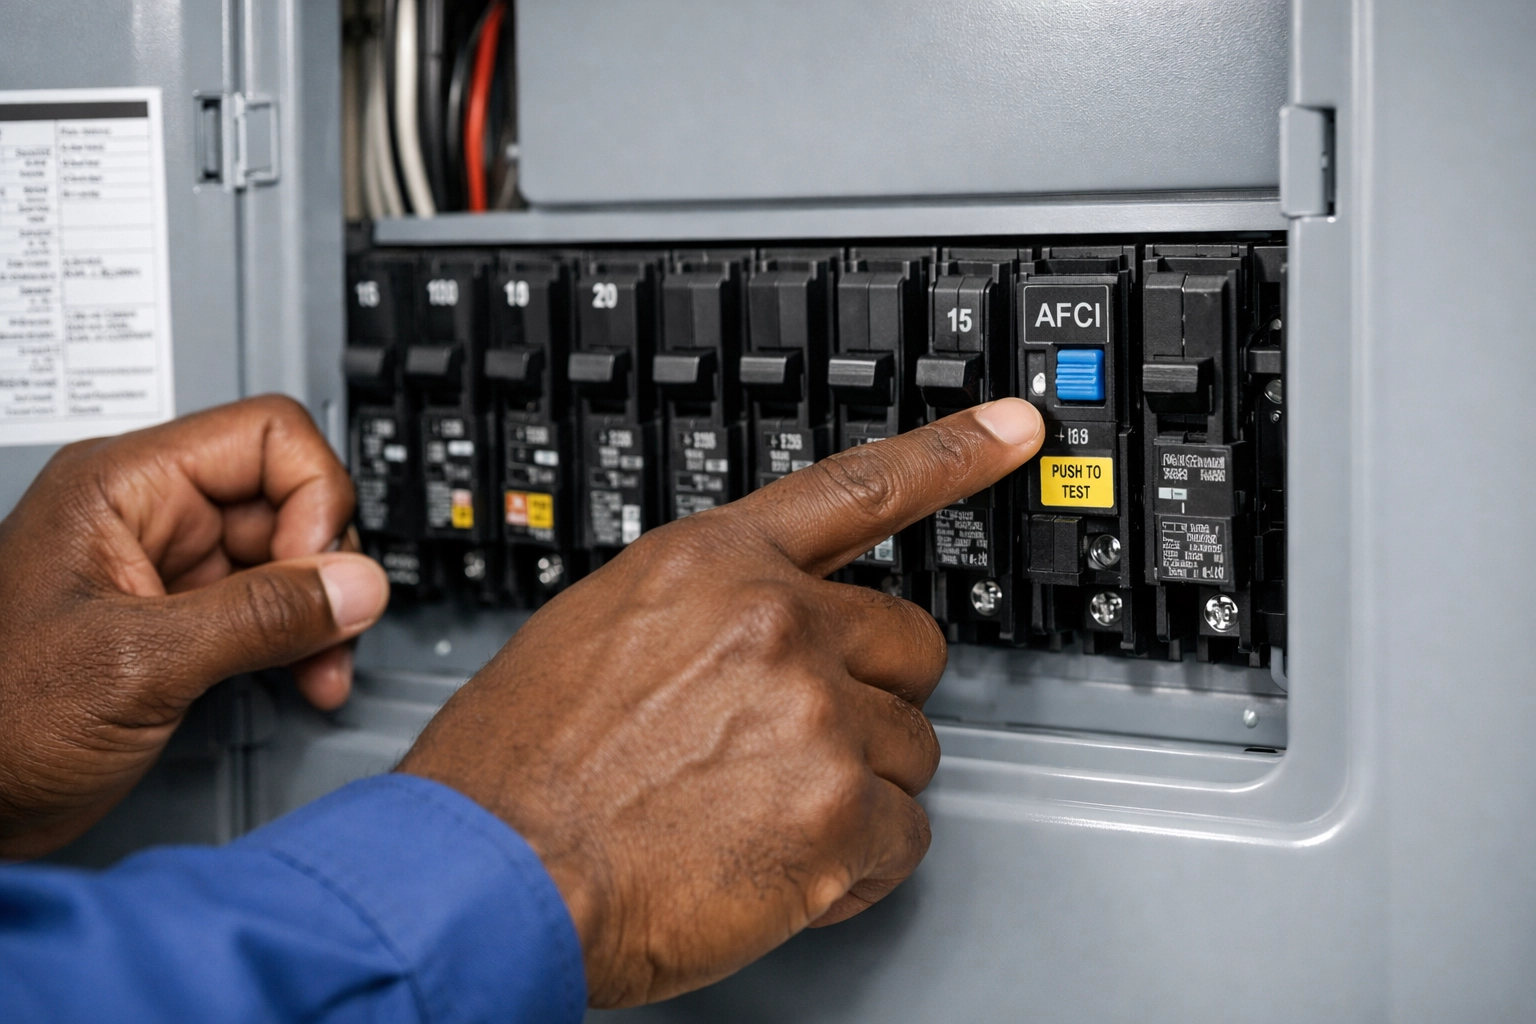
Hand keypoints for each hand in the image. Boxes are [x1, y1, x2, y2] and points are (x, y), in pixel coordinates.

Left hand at [0, 395, 389, 858]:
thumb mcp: (139, 665)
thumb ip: (260, 618)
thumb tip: (357, 583)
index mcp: (122, 486)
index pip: (268, 436)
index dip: (315, 496)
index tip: (322, 569)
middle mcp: (149, 515)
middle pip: (291, 498)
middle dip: (326, 569)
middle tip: (328, 631)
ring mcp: (168, 568)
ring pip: (292, 558)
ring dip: (323, 615)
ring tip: (321, 668)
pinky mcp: (183, 620)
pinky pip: (271, 608)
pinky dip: (303, 642)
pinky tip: (304, 678)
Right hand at [399, 397, 1043, 1006]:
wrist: (488, 875)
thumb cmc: (514, 770)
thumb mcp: (593, 634)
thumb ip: (697, 616)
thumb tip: (743, 640)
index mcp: (710, 566)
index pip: (857, 490)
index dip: (951, 454)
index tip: (1011, 428)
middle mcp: (775, 624)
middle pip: (908, 642)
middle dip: (872, 692)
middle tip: (805, 739)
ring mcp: (815, 715)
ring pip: (910, 746)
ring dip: (859, 784)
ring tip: (764, 814)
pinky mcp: (839, 816)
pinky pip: (907, 834)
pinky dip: (860, 863)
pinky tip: (786, 868)